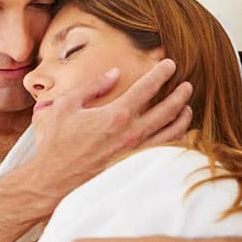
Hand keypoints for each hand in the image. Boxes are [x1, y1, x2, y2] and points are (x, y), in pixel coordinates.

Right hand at [25, 59, 191, 198]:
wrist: (54, 177)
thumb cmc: (56, 141)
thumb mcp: (66, 105)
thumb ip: (92, 86)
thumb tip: (114, 73)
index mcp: (116, 114)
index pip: (147, 88)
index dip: (161, 73)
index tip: (170, 64)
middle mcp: (131, 133)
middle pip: (168, 110)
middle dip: (181, 94)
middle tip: (187, 85)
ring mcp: (135, 152)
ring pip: (172, 132)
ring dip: (183, 117)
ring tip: (186, 107)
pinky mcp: (133, 165)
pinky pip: (163, 150)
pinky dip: (175, 140)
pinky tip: (175, 133)